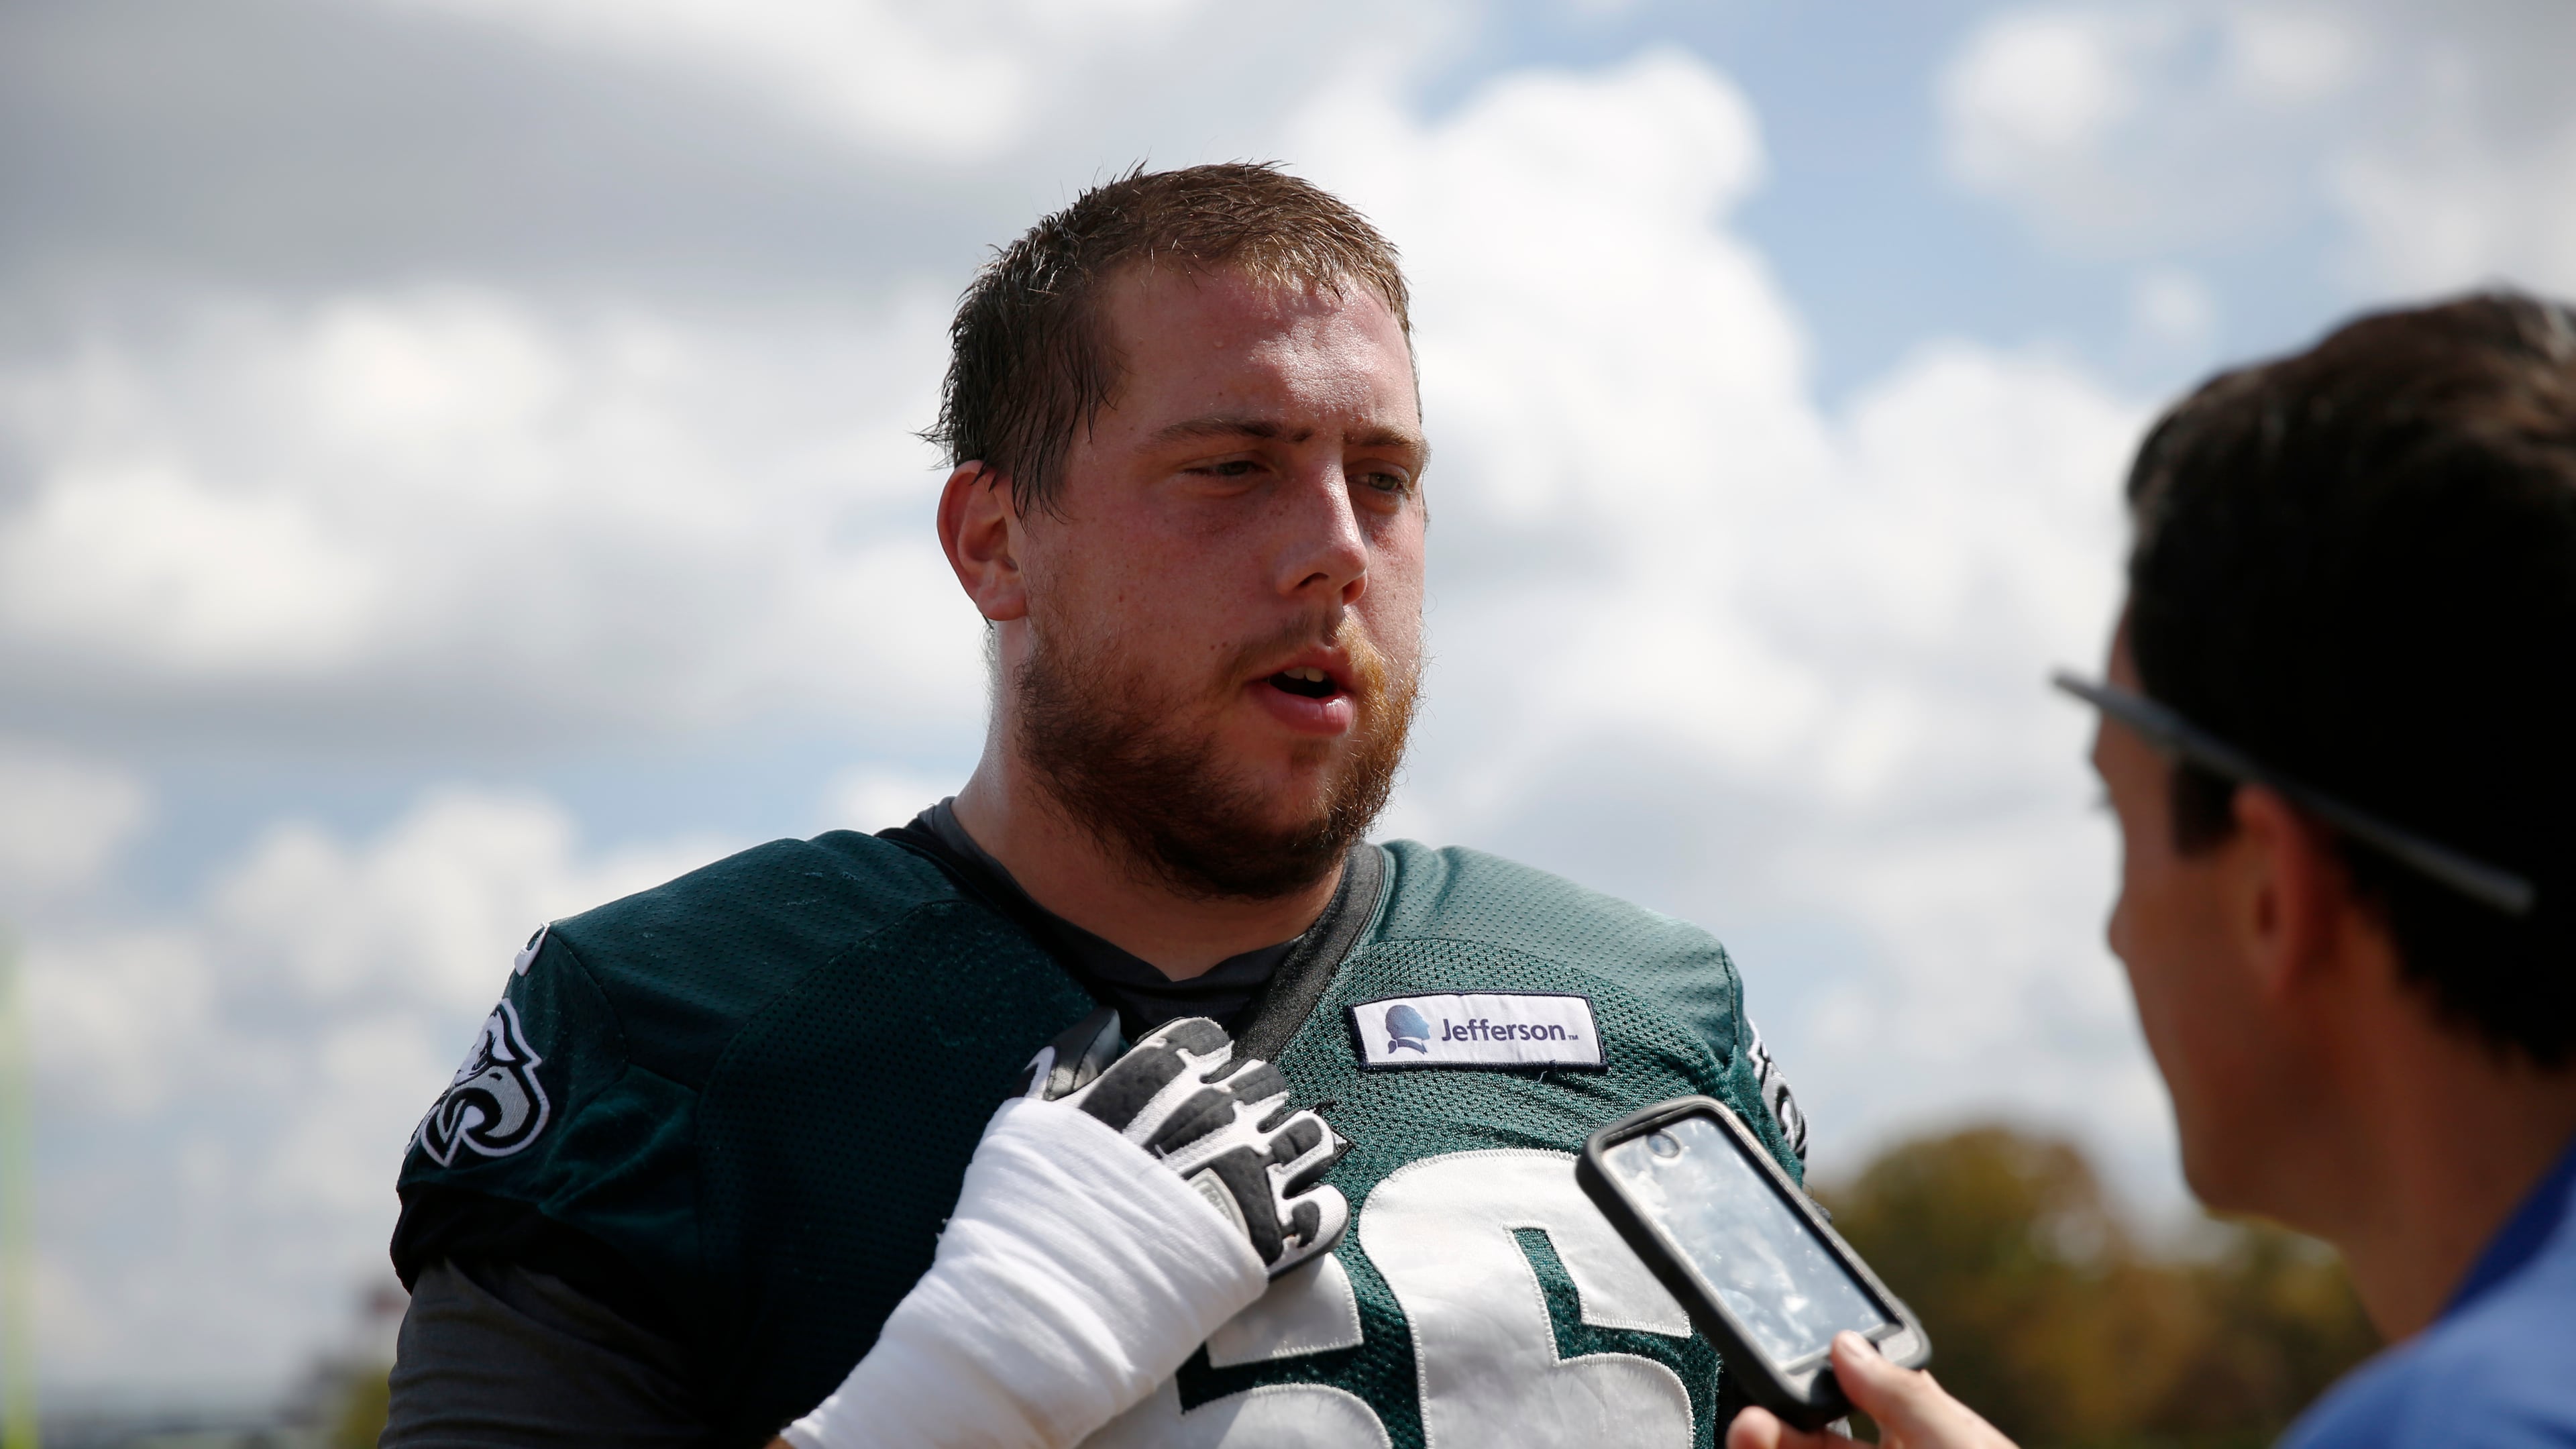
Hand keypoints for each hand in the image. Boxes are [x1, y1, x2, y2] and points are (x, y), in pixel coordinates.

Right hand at [1025, 1008, 1351, 1274]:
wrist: (1056, 1299)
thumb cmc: (1036, 1206)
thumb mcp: (1031, 1115)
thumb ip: (1072, 1058)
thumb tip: (1106, 1020)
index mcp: (1162, 1076)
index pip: (1207, 1041)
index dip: (1199, 1063)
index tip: (1190, 1086)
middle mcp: (1219, 1111)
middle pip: (1264, 1082)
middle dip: (1249, 1099)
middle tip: (1229, 1132)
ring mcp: (1253, 1171)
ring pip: (1306, 1134)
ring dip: (1289, 1145)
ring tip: (1268, 1168)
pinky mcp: (1276, 1234)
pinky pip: (1323, 1208)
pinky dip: (1313, 1209)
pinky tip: (1292, 1215)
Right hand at [1726, 1333, 2017, 1448]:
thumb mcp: (1958, 1442)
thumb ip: (1901, 1394)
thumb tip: (1845, 1343)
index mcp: (1922, 1439)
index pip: (1855, 1401)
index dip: (1814, 1385)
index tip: (1782, 1372)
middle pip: (1815, 1445)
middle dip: (1775, 1427)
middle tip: (1750, 1422)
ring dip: (1768, 1448)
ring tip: (1746, 1434)